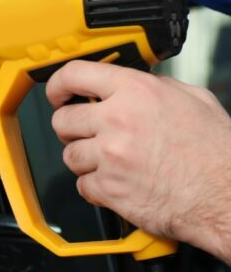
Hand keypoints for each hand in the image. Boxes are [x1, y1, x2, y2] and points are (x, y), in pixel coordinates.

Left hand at [47, 61, 230, 260]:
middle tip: (89, 134)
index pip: (74, 74)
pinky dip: (96, 188)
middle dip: (72, 129)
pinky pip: (82, 185)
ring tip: (113, 162)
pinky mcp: (109, 188)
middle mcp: (118, 120)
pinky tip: (119, 183)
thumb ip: (156, 87)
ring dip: (86, 160)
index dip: (58, 85)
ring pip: (69, 155)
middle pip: (62, 120)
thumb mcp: (194, 100)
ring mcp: (110, 156)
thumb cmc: (217, 153)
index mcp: (137, 92)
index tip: (57, 93)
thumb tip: (133, 84)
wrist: (227, 196)